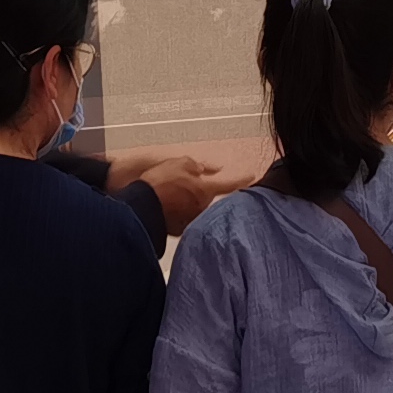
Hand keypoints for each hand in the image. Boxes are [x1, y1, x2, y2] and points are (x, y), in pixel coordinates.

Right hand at [137, 154, 256, 234]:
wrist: (140, 206)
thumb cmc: (158, 184)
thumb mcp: (179, 163)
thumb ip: (197, 165)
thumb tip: (205, 168)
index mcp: (206, 190)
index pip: (231, 184)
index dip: (242, 180)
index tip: (252, 178)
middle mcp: (202, 207)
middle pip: (209, 198)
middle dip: (200, 192)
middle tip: (182, 186)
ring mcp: (192, 219)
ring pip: (196, 209)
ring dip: (188, 203)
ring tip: (170, 196)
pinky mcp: (180, 229)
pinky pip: (185, 218)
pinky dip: (179, 213)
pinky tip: (166, 207)